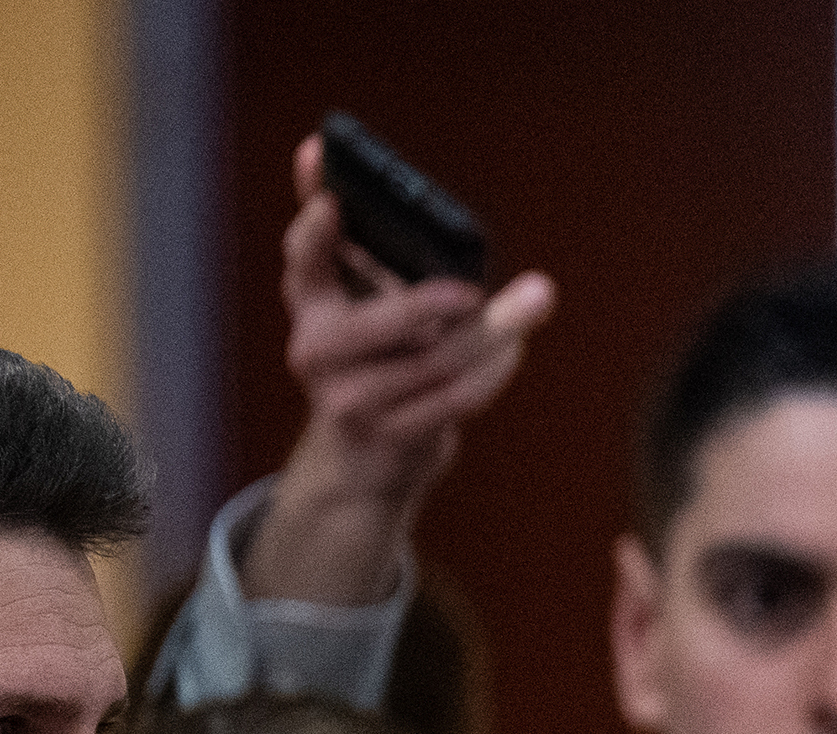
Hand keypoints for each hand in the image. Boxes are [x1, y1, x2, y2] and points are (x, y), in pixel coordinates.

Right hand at [243, 131, 556, 605]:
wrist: (365, 460)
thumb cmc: (374, 362)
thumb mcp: (362, 301)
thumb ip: (366, 245)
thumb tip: (364, 169)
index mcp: (311, 305)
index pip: (304, 261)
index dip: (314, 234)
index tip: (333, 203)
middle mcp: (320, 351)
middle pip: (386, 322)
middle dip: (433, 303)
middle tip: (475, 290)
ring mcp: (352, 399)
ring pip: (436, 363)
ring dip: (492, 334)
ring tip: (533, 302)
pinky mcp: (392, 435)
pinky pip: (456, 398)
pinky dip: (493, 368)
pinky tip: (514, 346)